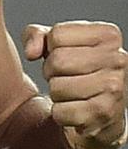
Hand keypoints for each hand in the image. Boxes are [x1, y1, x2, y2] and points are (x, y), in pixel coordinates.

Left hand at [23, 21, 127, 148]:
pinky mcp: (104, 113)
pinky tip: (74, 110)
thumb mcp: (58, 44)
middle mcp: (117, 58)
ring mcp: (114, 86)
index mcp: (108, 35)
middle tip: (64, 78)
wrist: (103, 111)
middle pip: (57, 61)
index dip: (51, 49)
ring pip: (57, 87)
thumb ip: (37, 35)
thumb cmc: (78, 70)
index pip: (57, 35)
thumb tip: (31, 52)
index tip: (64, 57)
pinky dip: (60, 114)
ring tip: (71, 93)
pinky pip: (61, 112)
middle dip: (51, 72)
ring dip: (56, 94)